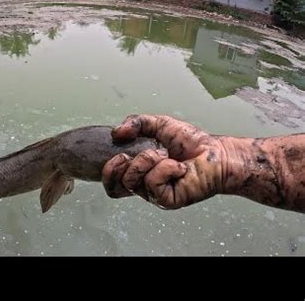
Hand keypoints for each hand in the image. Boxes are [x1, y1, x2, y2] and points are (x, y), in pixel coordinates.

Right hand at [102, 114, 235, 208]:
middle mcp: (144, 186)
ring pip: (133, 180)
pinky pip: (153, 183)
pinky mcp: (168, 200)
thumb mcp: (159, 125)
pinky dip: (164, 168)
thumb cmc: (191, 142)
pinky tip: (179, 166)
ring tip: (166, 155)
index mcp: (140, 172)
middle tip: (136, 154)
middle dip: (123, 164)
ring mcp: (155, 195)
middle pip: (116, 185)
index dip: (108, 171)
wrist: (216, 153)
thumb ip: (136, 123)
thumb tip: (116, 132)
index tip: (119, 153)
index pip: (112, 183)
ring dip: (148, 160)